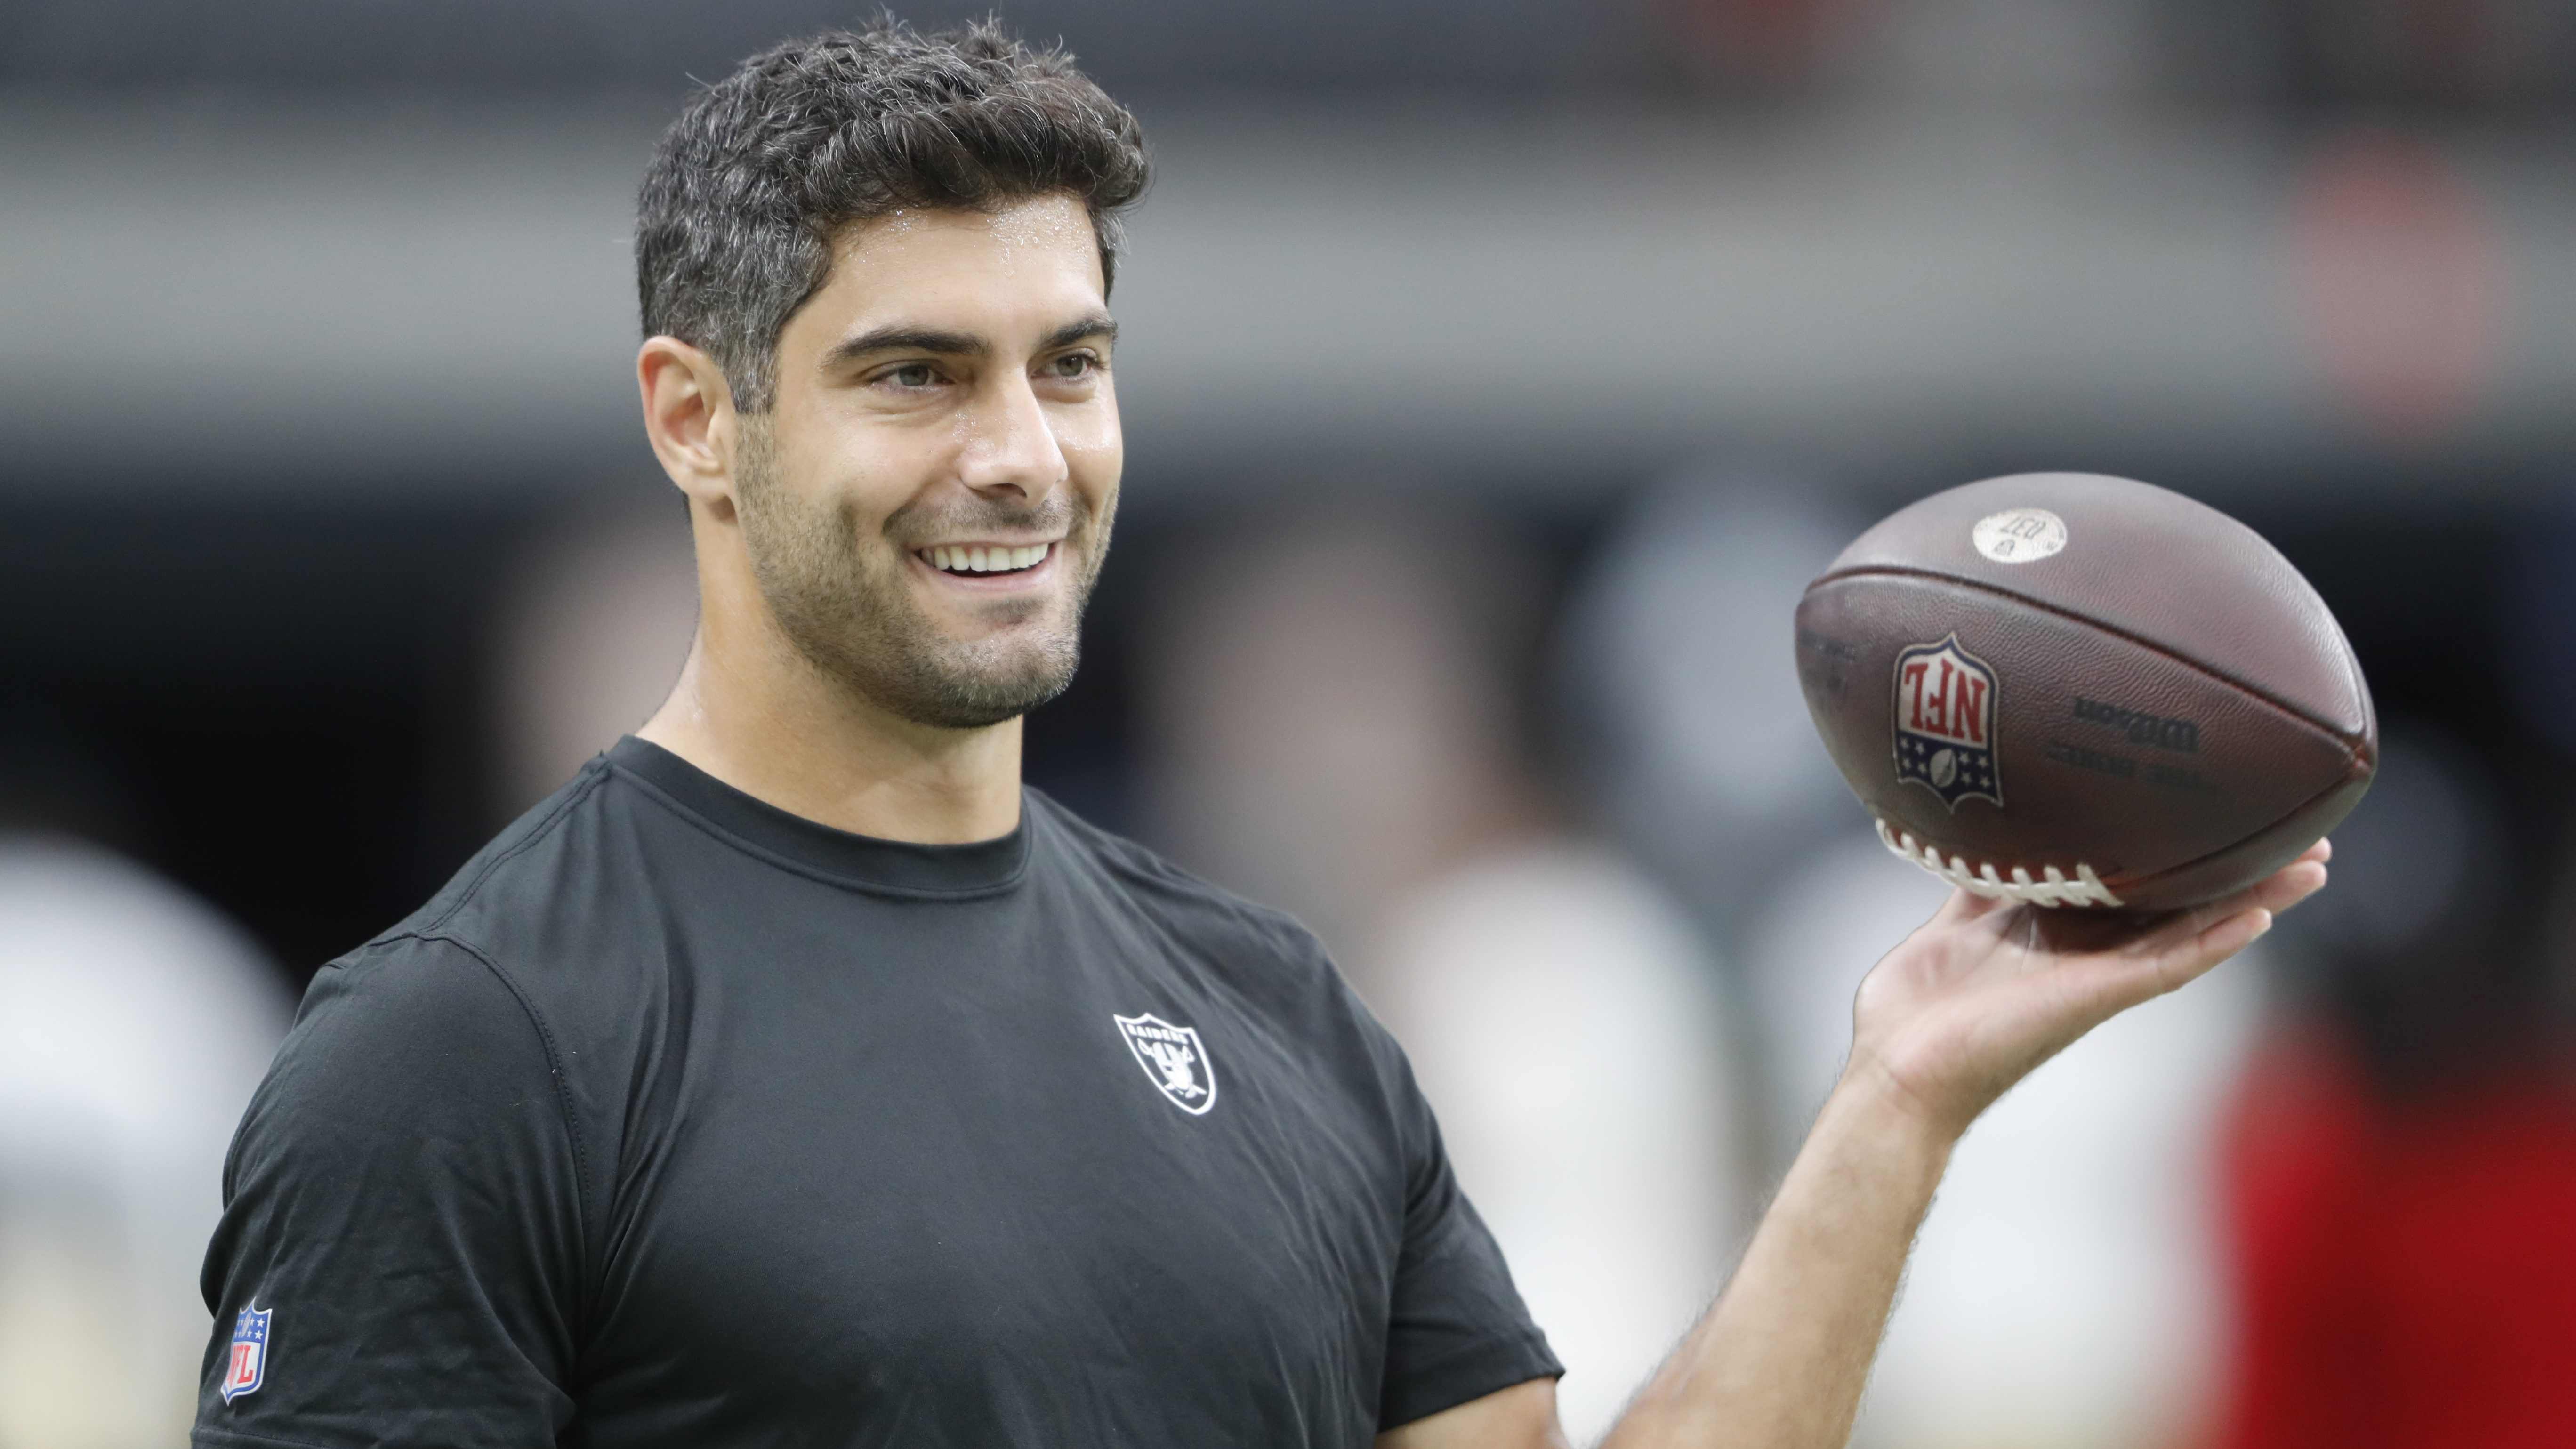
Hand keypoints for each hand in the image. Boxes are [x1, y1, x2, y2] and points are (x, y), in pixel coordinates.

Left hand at [1843, 841, 2330, 1140]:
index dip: (2190, 848)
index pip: (2144, 881)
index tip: (2236, 807)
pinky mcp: (2093, 999)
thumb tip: (1981, 825)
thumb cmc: (1920, 1006)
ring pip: (2194, 930)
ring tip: (2311, 867)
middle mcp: (2093, 951)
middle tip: (2306, 832)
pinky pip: (2163, 967)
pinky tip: (2256, 919)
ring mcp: (2099, 976)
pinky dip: (2210, 943)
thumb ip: (1980, 878)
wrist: (1896, 1063)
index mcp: (2065, 929)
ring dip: (2255, 900)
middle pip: (2186, 901)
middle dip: (2245, 870)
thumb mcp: (1955, 920)